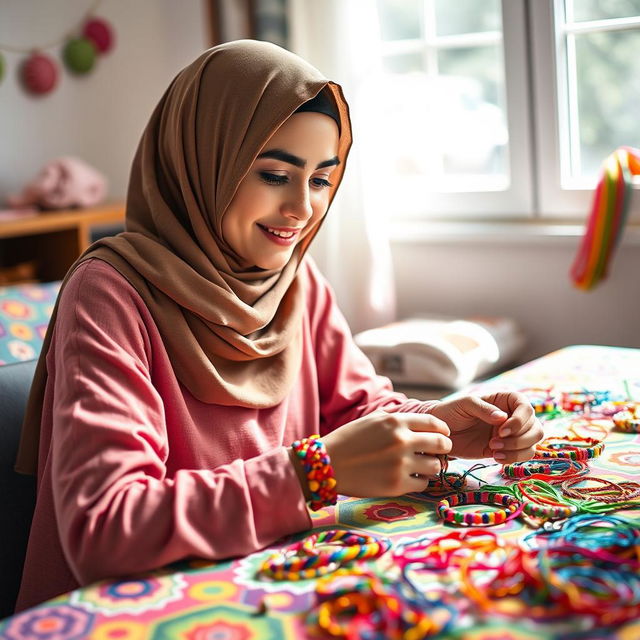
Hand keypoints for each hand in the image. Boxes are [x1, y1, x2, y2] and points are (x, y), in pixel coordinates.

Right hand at [319, 412, 451, 497]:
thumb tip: (417, 415)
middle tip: (437, 452)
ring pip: (435, 466)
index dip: (443, 430)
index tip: (443, 434)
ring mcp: (400, 464)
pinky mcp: (396, 485)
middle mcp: (401, 441)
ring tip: (420, 465)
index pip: (434, 423)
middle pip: (441, 444)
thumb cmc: (348, 440)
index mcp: (395, 421)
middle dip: (443, 448)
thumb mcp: (371, 419)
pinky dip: (419, 481)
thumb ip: (395, 416)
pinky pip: (423, 483)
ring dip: (430, 466)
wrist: (328, 464)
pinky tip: (408, 477)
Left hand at [427, 392, 542, 462]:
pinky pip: (522, 456)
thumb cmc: (452, 412)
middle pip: (536, 428)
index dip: (519, 421)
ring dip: (517, 450)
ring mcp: (511, 434)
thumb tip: (502, 417)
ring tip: (495, 450)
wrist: (442, 433)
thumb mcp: (464, 405)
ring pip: (532, 444)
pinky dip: (513, 459)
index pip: (526, 407)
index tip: (501, 430)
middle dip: (519, 439)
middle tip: (495, 442)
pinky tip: (496, 457)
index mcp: (505, 401)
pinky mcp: (506, 449)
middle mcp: (512, 417)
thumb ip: (483, 409)